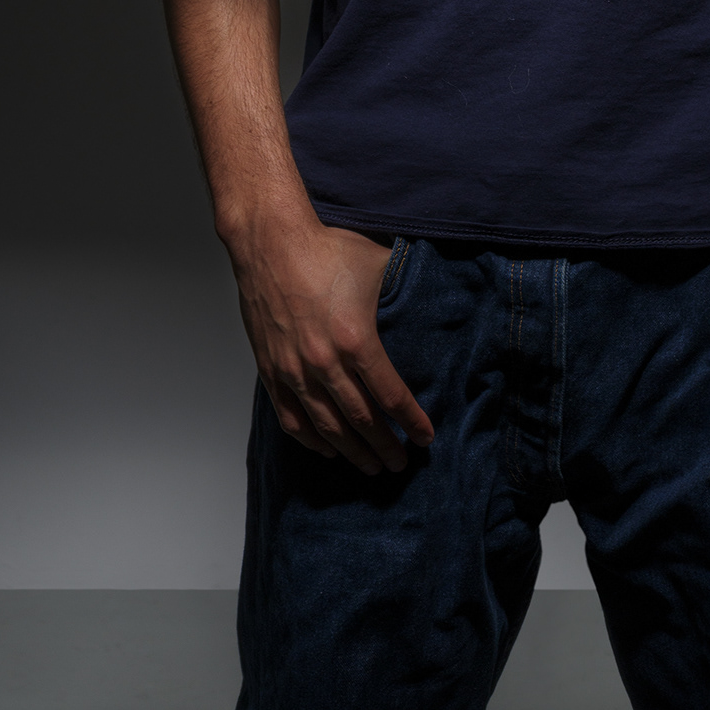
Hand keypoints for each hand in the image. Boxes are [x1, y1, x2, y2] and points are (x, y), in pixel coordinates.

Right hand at [227, 200, 434, 473]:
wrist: (271, 243)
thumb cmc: (326, 249)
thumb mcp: (378, 264)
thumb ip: (406, 286)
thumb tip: (438, 294)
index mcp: (356, 340)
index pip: (391, 396)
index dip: (411, 422)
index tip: (425, 438)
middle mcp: (325, 363)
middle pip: (362, 421)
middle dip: (384, 447)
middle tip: (400, 463)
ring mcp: (294, 371)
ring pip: (327, 428)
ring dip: (352, 451)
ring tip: (370, 466)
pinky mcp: (271, 371)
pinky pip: (292, 419)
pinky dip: (312, 440)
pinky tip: (327, 449)